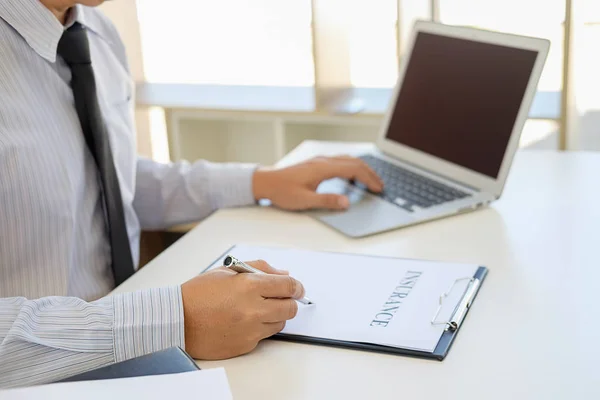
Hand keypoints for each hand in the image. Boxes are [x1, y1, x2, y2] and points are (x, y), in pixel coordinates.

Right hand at [181, 260, 304, 359]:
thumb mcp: (228, 270)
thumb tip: (283, 273)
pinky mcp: (245, 345)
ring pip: (280, 323)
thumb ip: (259, 268)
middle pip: (290, 308)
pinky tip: (243, 322)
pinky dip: (259, 329)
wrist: (176, 321)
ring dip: (275, 315)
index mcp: (248, 285)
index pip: (288, 286)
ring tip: (257, 309)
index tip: (298, 288)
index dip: (297, 286)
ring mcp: (250, 330)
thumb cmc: (198, 293)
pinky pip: (263, 336)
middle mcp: (252, 309)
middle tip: (280, 299)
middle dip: (289, 301)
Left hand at [252, 156, 383, 210]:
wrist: (265, 181)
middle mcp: (323, 161)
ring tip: (371, 179)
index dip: (368, 179)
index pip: (353, 169)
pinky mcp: (316, 163)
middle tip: (380, 185)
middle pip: (354, 162)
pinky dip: (352, 166)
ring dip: (361, 168)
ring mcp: (320, 160)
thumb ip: (326, 201)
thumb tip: (346, 202)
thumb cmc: (282, 191)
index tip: (378, 188)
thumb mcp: (304, 200)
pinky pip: (340, 161)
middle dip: (369, 173)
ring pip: (347, 159)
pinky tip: (352, 175)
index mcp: (323, 168)